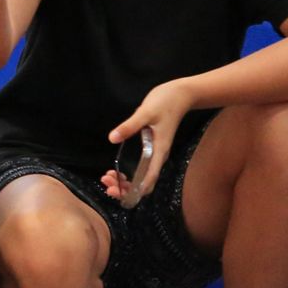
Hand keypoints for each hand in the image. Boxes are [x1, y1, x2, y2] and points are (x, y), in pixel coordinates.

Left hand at [101, 81, 193, 198]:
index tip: (117, 192)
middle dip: (125, 189)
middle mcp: (157, 157)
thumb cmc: (166, 102)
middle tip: (106, 184)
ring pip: (141, 177)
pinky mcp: (151, 149)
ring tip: (106, 178)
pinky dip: (127, 174)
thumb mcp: (146, 112)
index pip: (149, 179)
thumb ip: (130, 126)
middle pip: (144, 183)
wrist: (180, 94)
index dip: (134, 191)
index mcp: (159, 151)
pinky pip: (140, 168)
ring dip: (124, 183)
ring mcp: (154, 153)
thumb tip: (112, 138)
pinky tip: (114, 171)